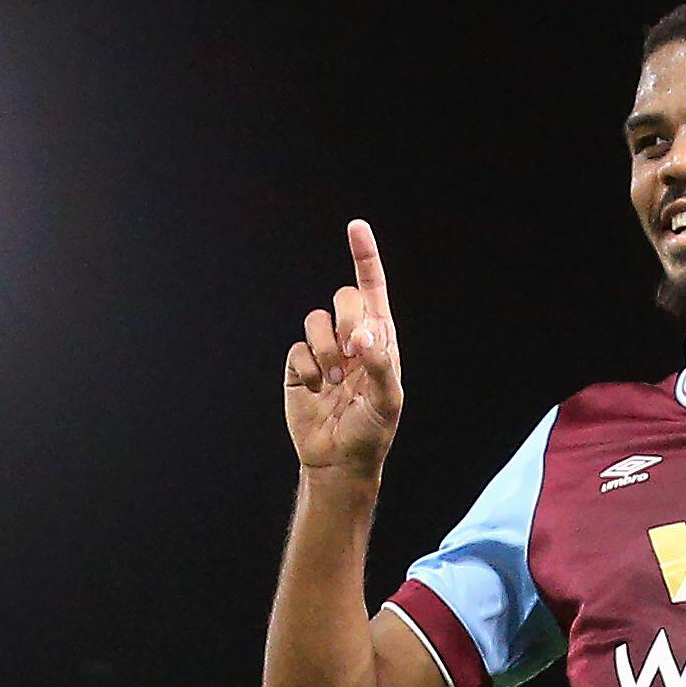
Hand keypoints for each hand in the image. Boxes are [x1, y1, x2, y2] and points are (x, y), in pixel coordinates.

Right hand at [283, 220, 403, 480]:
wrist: (337, 459)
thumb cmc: (371, 432)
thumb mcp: (387, 402)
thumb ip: (380, 365)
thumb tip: (363, 335)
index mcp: (380, 339)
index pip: (373, 289)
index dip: (364, 256)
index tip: (356, 226)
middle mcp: (352, 338)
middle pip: (345, 296)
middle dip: (348, 317)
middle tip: (354, 349)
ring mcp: (324, 350)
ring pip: (316, 319)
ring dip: (326, 349)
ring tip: (334, 380)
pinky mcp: (299, 365)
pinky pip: (297, 348)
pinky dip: (308, 369)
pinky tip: (316, 391)